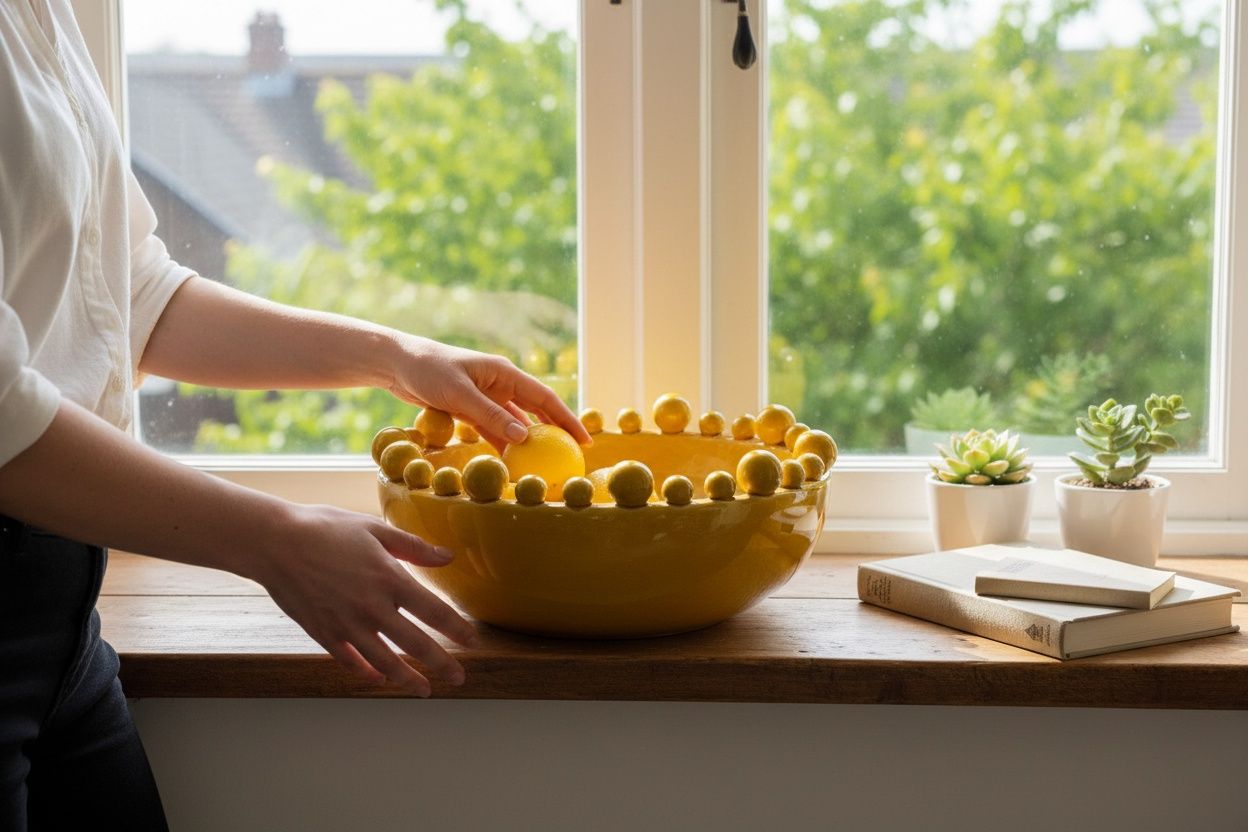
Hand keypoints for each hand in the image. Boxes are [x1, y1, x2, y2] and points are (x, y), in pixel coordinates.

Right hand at [250, 502, 479, 695]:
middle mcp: (372, 608)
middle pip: (416, 644)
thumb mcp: (374, 529)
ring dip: (407, 678)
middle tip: (458, 678)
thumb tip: (448, 556)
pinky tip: (377, 679)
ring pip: (384, 661)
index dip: (457, 629)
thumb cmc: (326, 528)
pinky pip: (349, 661)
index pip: (434, 612)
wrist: (274, 543)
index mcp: (390, 579)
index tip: (473, 641)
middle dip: (441, 664)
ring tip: (424, 690)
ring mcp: (347, 624)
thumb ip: (413, 547)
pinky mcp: (323, 633)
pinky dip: (365, 672)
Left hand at [387, 335, 591, 450]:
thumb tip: (523, 438)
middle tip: (571, 456)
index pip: (544, 399)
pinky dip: (503, 445)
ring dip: (527, 443)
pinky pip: (493, 429)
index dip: (566, 419)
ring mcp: (486, 397)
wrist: (397, 363)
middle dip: (554, 432)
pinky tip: (511, 461)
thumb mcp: (460, 394)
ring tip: (543, 465)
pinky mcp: (470, 409)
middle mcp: (500, 384)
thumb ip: (491, 416)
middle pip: (535, 412)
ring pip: (514, 424)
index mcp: (504, 373)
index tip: (583, 440)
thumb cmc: (428, 370)